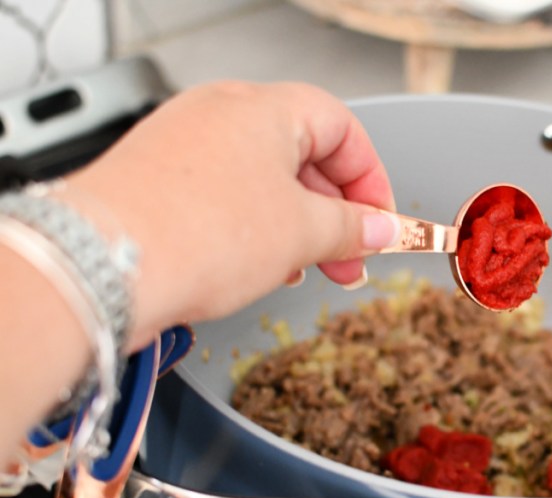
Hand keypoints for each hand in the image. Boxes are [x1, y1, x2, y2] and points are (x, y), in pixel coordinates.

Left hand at [56, 80, 397, 350]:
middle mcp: (218, 113)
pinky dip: (250, 227)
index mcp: (263, 108)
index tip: (381, 223)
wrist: (104, 266)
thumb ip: (352, 227)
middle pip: (302, 154)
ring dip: (294, 224)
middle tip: (350, 258)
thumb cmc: (195, 232)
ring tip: (302, 268)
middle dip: (334, 212)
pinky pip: (222, 195)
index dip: (371, 179)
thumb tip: (379, 229)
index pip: (342, 129)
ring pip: (261, 179)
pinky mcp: (157, 179)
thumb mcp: (302, 233)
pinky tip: (255, 265)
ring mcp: (182, 144)